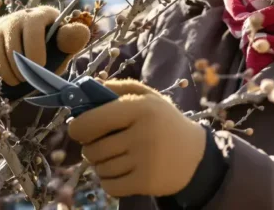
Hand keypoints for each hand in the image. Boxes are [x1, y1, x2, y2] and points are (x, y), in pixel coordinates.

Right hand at [0, 6, 90, 90]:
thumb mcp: (64, 44)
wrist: (29, 45)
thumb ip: (72, 40)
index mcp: (39, 15)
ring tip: (18, 82)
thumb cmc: (52, 47)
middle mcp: (16, 17)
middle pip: (13, 48)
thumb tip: (81, 32)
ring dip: (8, 75)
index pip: (33, 30)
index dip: (35, 51)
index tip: (40, 66)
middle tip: (29, 80)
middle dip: (21, 69)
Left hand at [67, 79, 206, 197]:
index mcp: (140, 108)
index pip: (92, 120)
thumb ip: (118, 88)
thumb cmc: (164, 122)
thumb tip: (84, 88)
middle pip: (93, 149)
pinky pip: (109, 186)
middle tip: (99, 145)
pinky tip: (120, 172)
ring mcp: (145, 160)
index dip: (78, 127)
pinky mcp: (146, 183)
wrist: (195, 155)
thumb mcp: (148, 97)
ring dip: (100, 165)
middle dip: (90, 148)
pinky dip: (108, 181)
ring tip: (114, 158)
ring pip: (100, 169)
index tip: (77, 130)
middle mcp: (143, 134)